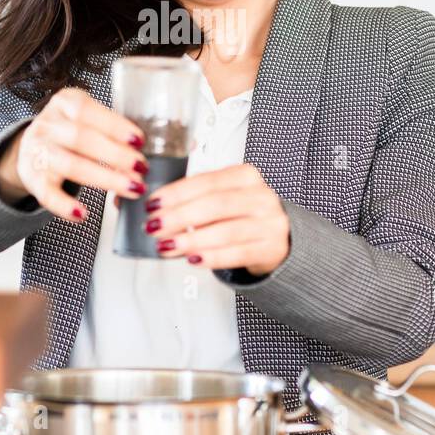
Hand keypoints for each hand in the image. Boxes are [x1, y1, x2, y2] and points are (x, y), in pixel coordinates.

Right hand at [0, 87, 149, 221]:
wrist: (33, 146)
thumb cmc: (71, 131)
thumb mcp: (87, 118)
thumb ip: (111, 131)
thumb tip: (141, 155)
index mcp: (64, 103)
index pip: (86, 111)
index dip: (114, 126)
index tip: (138, 141)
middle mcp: (47, 125)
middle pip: (80, 138)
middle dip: (115, 154)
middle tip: (141, 168)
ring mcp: (37, 152)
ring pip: (70, 165)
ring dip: (104, 178)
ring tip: (131, 188)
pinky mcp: (32, 178)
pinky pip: (47, 194)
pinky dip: (64, 206)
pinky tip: (83, 214)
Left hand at [139, 162, 290, 275]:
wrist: (280, 237)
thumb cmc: (243, 215)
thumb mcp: (225, 197)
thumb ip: (194, 198)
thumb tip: (154, 208)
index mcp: (246, 176)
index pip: (207, 181)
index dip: (177, 193)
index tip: (154, 203)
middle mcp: (260, 196)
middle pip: (215, 205)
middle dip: (179, 216)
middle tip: (155, 226)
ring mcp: (269, 223)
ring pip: (225, 231)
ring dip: (191, 239)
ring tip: (168, 245)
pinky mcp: (270, 248)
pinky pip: (237, 253)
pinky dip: (212, 257)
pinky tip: (193, 258)